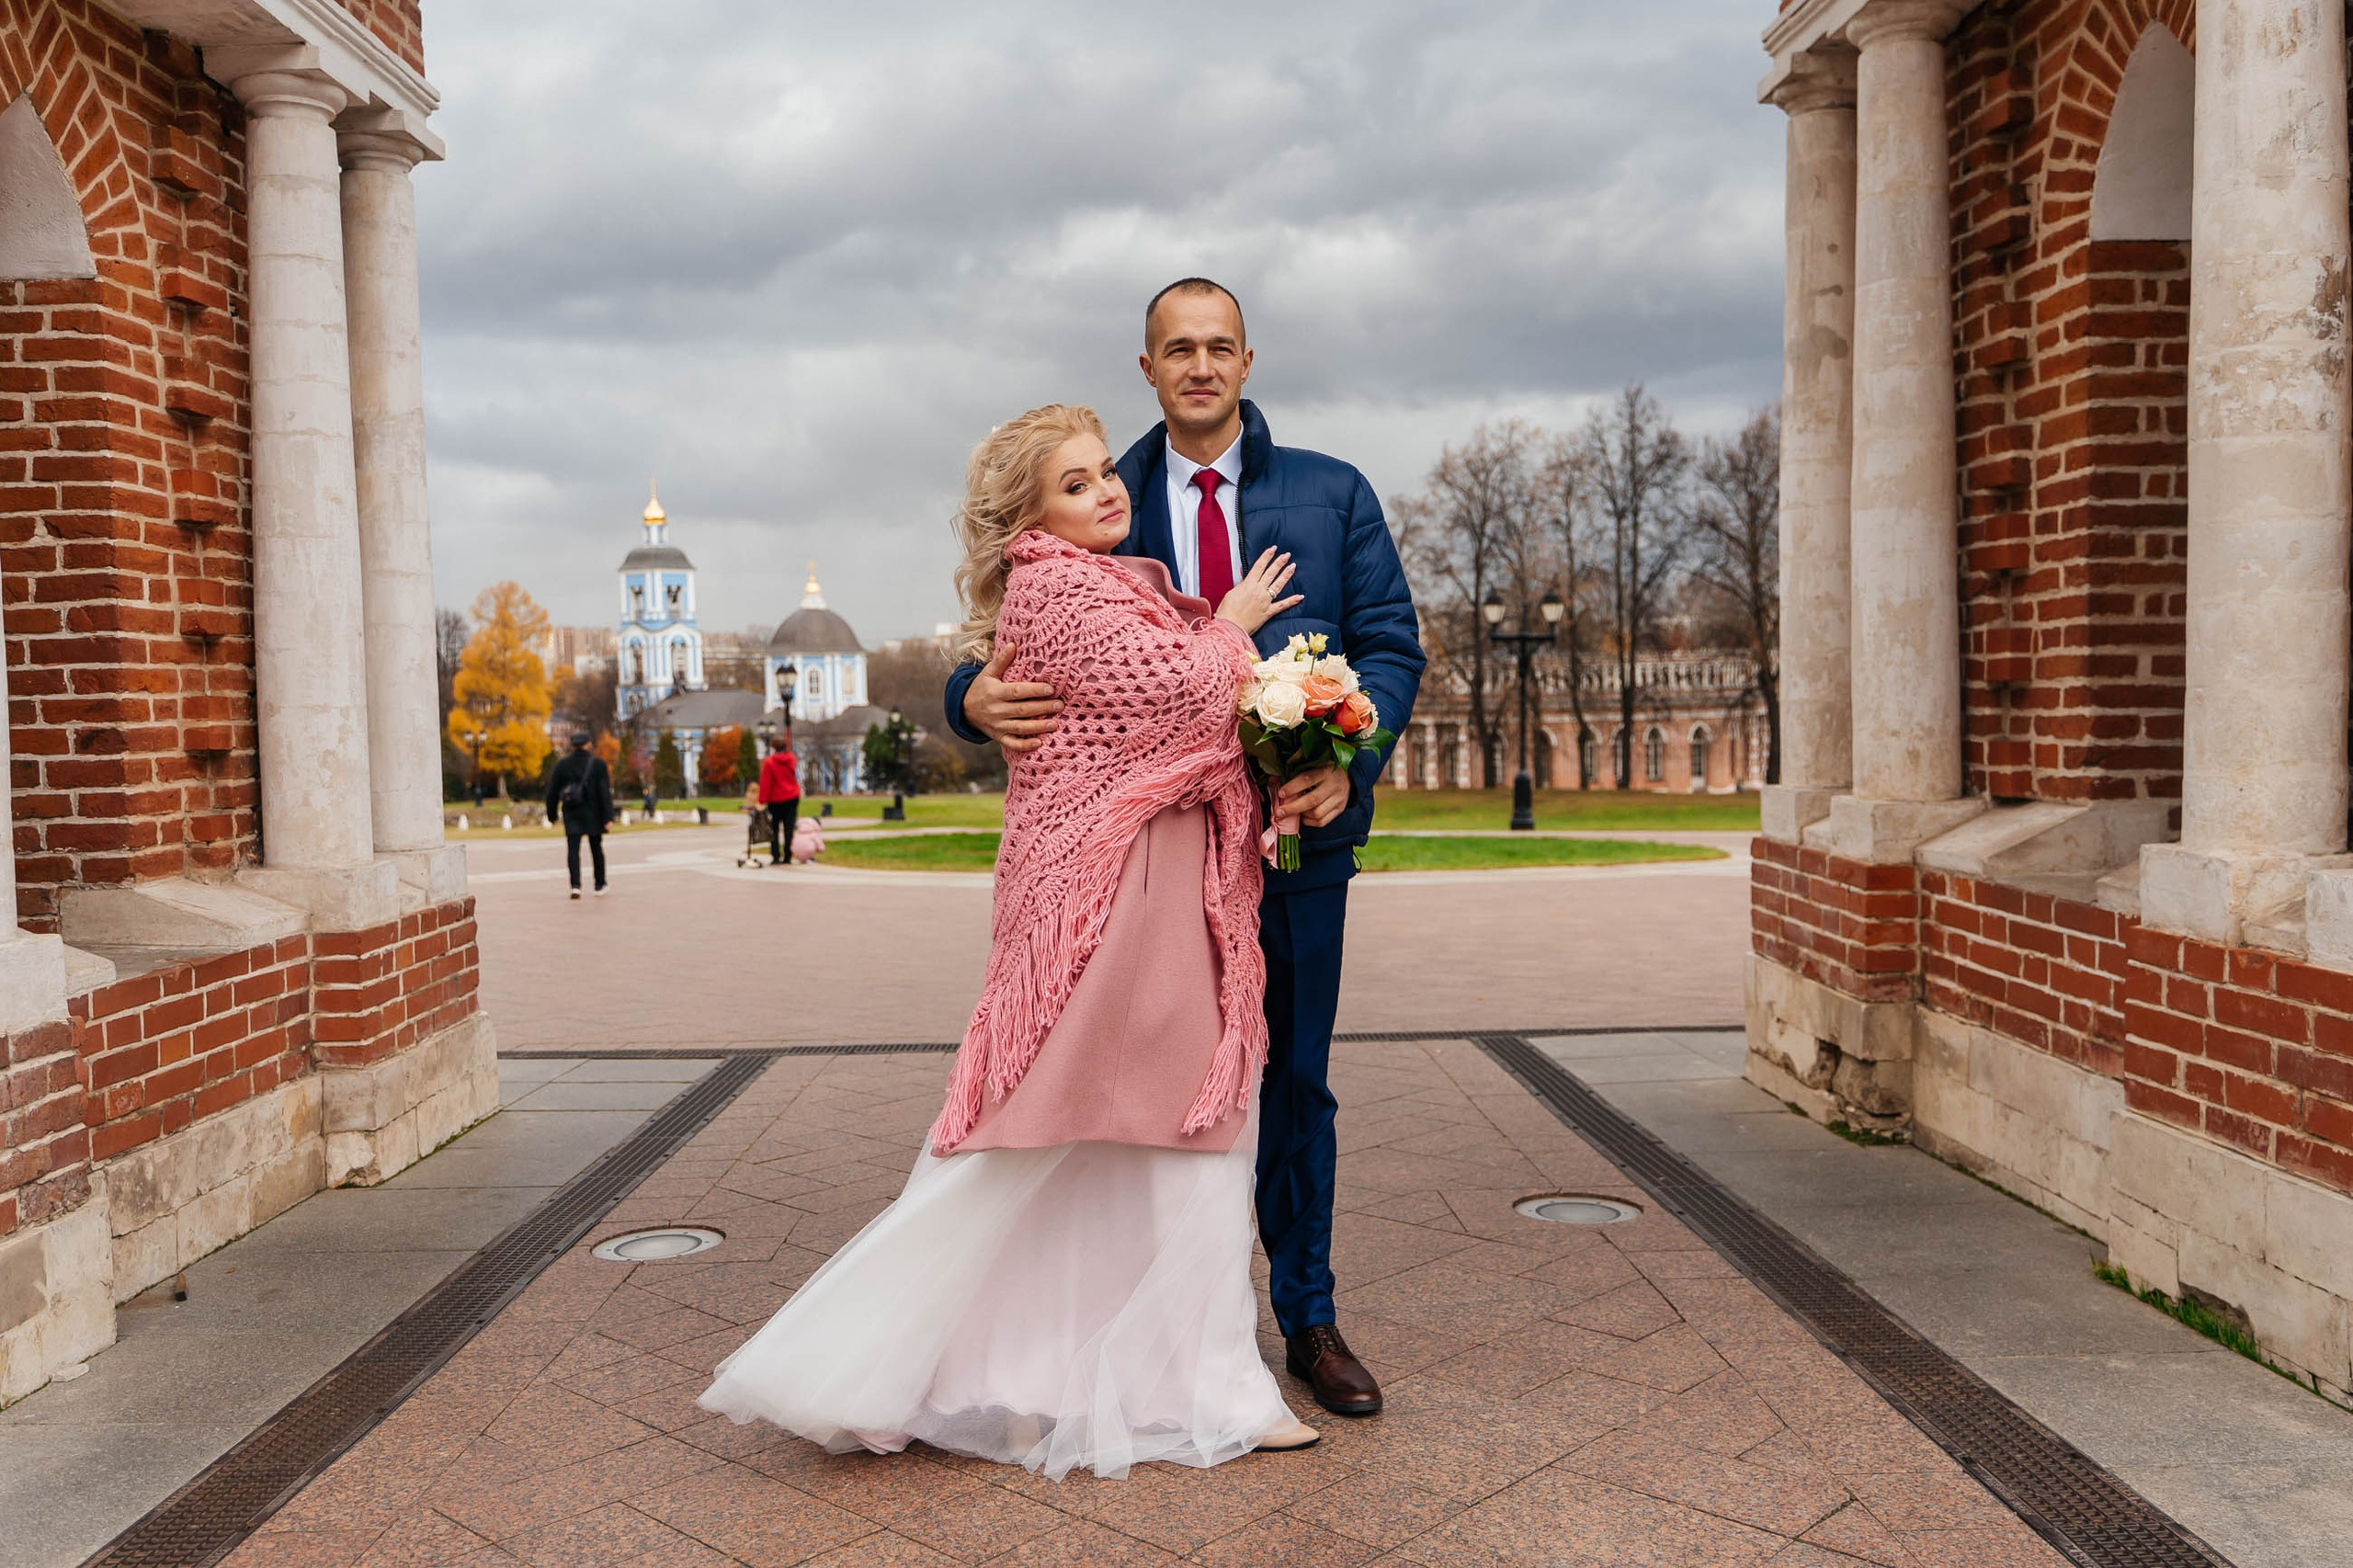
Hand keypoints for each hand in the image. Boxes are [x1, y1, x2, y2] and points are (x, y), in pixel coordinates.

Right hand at [963, 640, 1060, 754]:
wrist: (964, 709)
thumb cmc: (982, 688)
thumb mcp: (988, 673)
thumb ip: (1001, 660)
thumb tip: (1013, 644)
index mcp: (995, 692)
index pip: (1017, 691)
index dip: (1034, 691)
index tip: (1051, 689)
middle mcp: (996, 710)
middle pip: (1022, 710)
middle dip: (1042, 707)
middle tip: (1060, 705)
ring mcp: (997, 726)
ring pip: (1020, 728)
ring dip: (1038, 727)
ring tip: (1056, 723)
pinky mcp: (998, 737)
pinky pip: (1012, 743)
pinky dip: (1025, 745)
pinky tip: (1040, 743)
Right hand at [1217, 548, 1303, 635]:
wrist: (1230, 627)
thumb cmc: (1227, 611)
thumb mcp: (1231, 593)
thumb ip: (1240, 584)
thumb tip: (1244, 575)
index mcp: (1248, 585)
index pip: (1259, 566)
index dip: (1267, 556)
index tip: (1273, 549)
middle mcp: (1258, 591)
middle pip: (1271, 573)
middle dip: (1279, 562)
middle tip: (1287, 555)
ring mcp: (1265, 601)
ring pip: (1278, 585)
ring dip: (1286, 575)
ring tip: (1293, 566)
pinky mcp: (1268, 612)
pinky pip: (1282, 605)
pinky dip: (1291, 601)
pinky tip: (1300, 596)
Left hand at [1278, 765, 1352, 829]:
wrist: (1349, 775)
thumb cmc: (1325, 768)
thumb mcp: (1314, 763)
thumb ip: (1297, 770)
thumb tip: (1275, 781)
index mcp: (1325, 770)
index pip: (1307, 779)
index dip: (1293, 787)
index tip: (1280, 793)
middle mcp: (1334, 785)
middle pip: (1312, 800)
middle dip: (1292, 808)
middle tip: (1279, 812)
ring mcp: (1338, 799)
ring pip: (1317, 813)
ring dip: (1301, 815)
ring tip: (1291, 813)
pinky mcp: (1340, 809)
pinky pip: (1322, 822)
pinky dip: (1309, 821)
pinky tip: (1302, 816)